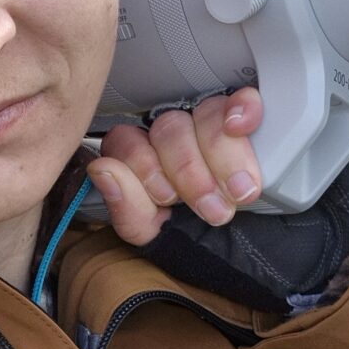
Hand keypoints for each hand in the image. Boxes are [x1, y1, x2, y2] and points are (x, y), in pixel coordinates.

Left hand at [90, 89, 263, 246]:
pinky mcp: (245, 119)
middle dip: (188, 171)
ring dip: (221, 155)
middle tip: (210, 207)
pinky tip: (240, 128)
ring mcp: (209, 124)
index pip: (127, 140)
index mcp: (142, 157)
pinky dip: (243, 110)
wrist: (239, 249)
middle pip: (169, 127)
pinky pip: (241, 99)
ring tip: (237, 192)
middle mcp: (172, 136)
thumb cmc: (193, 236)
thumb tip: (103, 171)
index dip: (145, 167)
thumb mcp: (156, 233)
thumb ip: (127, 208)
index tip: (168, 198)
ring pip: (205, 114)